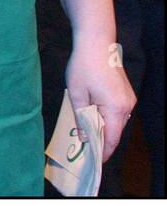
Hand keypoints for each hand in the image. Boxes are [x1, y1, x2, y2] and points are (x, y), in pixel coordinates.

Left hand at [66, 40, 136, 158]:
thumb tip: (85, 138)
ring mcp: (128, 99)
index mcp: (116, 109)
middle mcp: (127, 106)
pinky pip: (116, 111)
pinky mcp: (125, 92)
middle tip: (86, 150)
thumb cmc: (84, 67)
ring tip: (86, 135)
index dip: (103, 151)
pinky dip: (106, 117)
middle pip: (115, 131)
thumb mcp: (77, 94)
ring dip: (103, 128)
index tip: (94, 162)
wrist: (97, 43)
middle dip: (101, 141)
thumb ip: (81, 117)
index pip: (111, 138)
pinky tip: (92, 117)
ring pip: (116, 121)